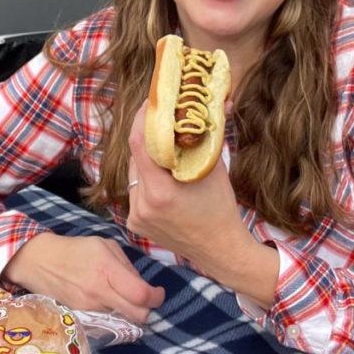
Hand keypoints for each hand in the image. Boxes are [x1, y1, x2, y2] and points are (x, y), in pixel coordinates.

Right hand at [2, 231, 164, 323]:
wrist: (40, 262)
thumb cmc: (76, 250)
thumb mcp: (104, 245)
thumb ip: (126, 266)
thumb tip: (142, 286)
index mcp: (107, 269)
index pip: (140, 295)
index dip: (156, 297)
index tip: (158, 293)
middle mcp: (98, 292)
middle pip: (136, 316)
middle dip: (147, 311)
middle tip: (145, 301)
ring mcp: (88, 308)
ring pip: (123, 321)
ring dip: (129, 313)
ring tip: (123, 299)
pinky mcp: (80, 318)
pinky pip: (106, 323)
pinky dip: (113, 317)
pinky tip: (108, 305)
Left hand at [126, 102, 279, 305]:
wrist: (219, 250)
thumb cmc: (220, 208)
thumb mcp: (215, 169)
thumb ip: (208, 137)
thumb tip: (218, 103)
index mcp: (160, 191)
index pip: (138, 143)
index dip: (142, 119)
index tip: (151, 103)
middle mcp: (142, 203)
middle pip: (135, 156)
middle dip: (146, 136)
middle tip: (159, 120)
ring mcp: (136, 215)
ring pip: (134, 173)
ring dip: (145, 158)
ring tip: (162, 147)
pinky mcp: (134, 222)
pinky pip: (135, 190)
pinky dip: (146, 179)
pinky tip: (162, 176)